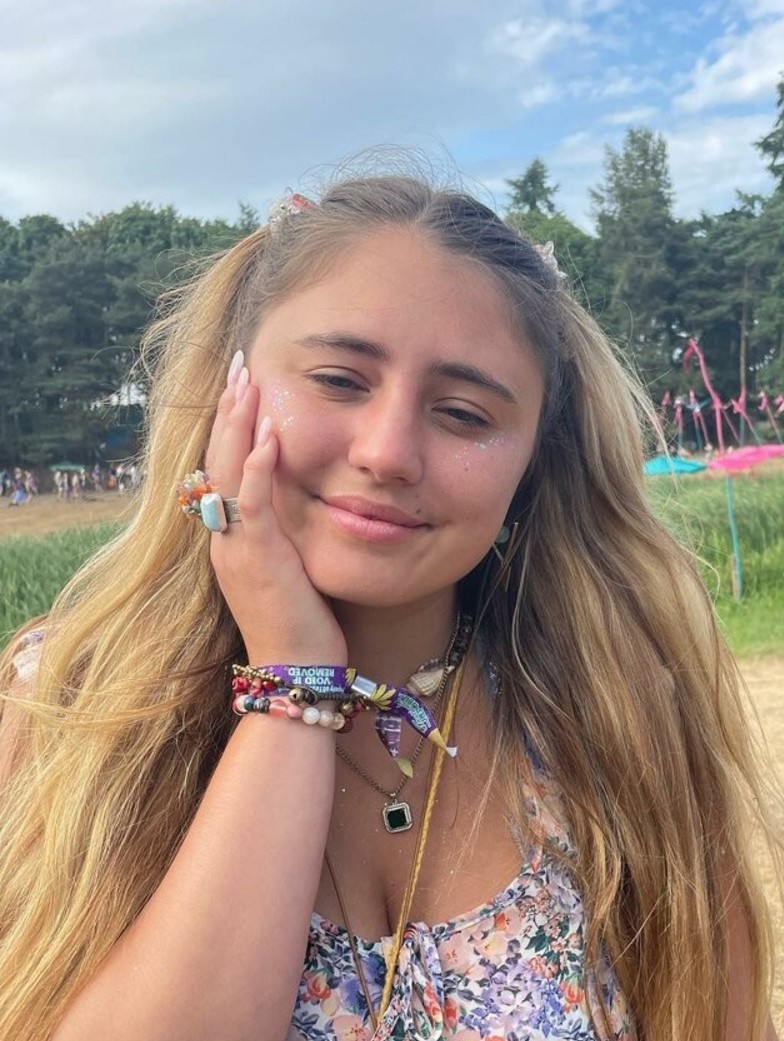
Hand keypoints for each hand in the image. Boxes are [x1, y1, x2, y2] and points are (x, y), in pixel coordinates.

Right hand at [205, 353, 346, 665]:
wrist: (296, 674)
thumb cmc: (304, 629)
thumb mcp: (292, 572)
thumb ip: (290, 537)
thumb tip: (310, 506)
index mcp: (233, 540)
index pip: (224, 469)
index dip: (231, 426)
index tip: (243, 387)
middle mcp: (226, 539)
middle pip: (218, 459)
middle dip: (229, 410)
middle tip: (239, 366)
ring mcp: (238, 549)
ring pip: (228, 473)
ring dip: (239, 425)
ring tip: (248, 382)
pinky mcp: (259, 561)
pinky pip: (253, 506)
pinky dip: (258, 470)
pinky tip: (269, 437)